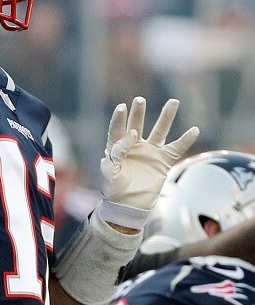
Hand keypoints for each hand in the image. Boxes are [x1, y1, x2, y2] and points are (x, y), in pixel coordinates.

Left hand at [99, 97, 198, 226]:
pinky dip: (186, 140)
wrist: (127, 206)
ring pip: (160, 131)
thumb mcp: (109, 169)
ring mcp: (149, 152)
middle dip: (138, 112)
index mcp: (116, 146)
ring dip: (166, 116)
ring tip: (173, 101)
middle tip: (139, 99)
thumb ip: (118, 150)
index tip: (122, 107)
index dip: (119, 118)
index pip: (118, 129)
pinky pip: (176, 148)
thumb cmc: (113, 188)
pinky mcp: (162, 162)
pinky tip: (194, 129)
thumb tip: (134, 134)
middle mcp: (134, 146)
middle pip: (137, 124)